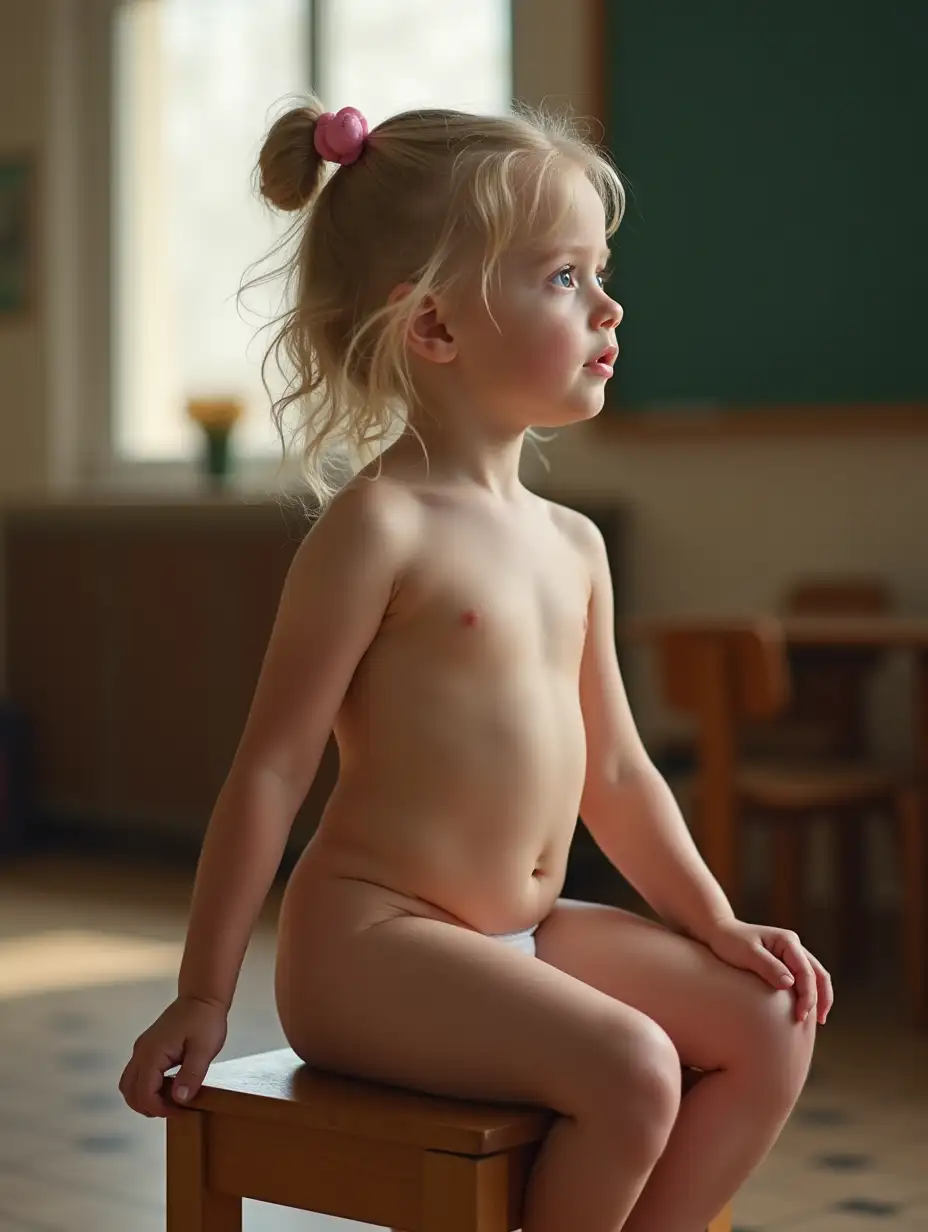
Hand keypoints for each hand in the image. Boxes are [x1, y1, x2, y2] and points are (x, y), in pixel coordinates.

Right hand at [119, 995, 227, 1117]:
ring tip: (170, 1100)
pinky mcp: (147, 1048)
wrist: (202, 997)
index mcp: (152, 1053)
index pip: (143, 1093)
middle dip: (149, 1107)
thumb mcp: (204, 1049)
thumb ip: (191, 1074)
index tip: (181, 1110)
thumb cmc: (205, 1021)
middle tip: (174, 1109)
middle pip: (129, 1091)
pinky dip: (147, 1087)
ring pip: (129, 1084)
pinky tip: (168, 1087)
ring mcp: (142, 1049)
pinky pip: (138, 1074)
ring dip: (145, 1098)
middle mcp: (140, 1052)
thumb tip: (179, 1100)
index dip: (159, 1109)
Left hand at [700, 918, 832, 1024]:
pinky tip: (805, 1009)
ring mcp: (791, 954)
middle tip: (817, 1022)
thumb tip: (790, 984)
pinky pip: (804, 978)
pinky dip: (810, 993)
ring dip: (820, 997)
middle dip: (821, 998)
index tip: (800, 1015)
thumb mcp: (747, 953)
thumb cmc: (730, 941)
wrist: (719, 931)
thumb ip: (768, 966)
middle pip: (819, 974)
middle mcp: (794, 946)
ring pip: (816, 976)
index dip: (807, 995)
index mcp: (788, 941)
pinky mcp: (785, 962)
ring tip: (819, 1020)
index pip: (806, 971)